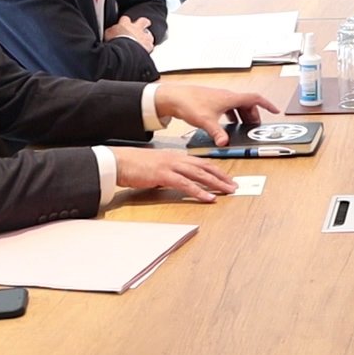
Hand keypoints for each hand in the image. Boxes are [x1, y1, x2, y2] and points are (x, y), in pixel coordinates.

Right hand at [107, 16, 154, 49]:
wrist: (125, 50)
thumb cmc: (115, 42)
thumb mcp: (108, 34)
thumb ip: (110, 31)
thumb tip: (110, 31)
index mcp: (125, 24)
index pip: (125, 19)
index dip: (125, 22)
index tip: (124, 24)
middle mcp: (136, 28)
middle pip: (143, 21)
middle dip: (144, 22)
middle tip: (144, 24)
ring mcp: (143, 36)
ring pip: (149, 34)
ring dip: (147, 37)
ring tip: (145, 41)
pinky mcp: (148, 45)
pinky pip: (150, 45)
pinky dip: (148, 47)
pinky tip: (146, 50)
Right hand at [108, 147, 236, 202]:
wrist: (119, 162)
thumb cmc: (135, 165)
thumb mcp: (157, 167)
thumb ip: (170, 172)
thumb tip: (179, 181)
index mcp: (176, 156)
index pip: (201, 162)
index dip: (216, 170)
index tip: (227, 177)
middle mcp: (177, 159)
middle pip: (205, 167)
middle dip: (221, 176)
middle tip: (234, 185)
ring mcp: (171, 166)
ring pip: (199, 174)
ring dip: (216, 183)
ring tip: (227, 191)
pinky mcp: (164, 175)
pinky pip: (186, 184)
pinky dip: (199, 191)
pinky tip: (209, 197)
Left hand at [153, 85, 279, 145]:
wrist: (174, 96)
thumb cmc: (190, 104)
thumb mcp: (206, 121)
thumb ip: (218, 133)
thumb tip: (224, 143)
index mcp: (230, 98)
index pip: (255, 99)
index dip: (267, 105)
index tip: (275, 111)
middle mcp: (227, 96)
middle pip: (248, 104)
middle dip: (253, 115)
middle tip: (254, 127)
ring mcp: (220, 98)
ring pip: (238, 105)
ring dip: (243, 115)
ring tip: (242, 127)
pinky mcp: (212, 101)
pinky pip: (228, 107)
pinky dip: (232, 115)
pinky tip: (226, 125)